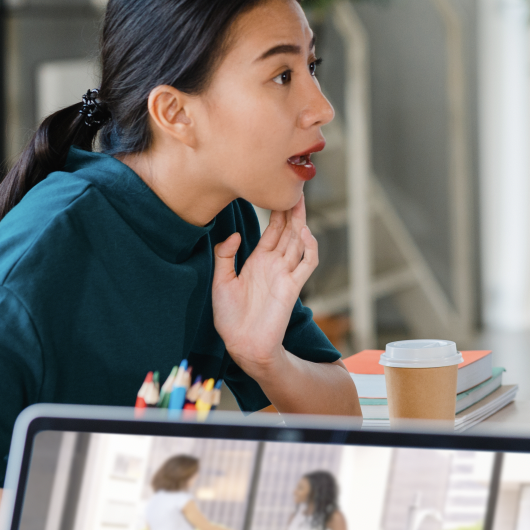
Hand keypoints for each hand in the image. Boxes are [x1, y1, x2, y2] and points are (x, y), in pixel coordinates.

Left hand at [212, 198, 318, 379]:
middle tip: (294, 184)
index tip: (276, 189)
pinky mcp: (293, 286)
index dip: (276, 211)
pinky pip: (307, 263)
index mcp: (258, 261)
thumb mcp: (220, 281)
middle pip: (288, 230)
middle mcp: (274, 264)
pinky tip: (302, 231)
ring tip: (298, 200)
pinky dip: (309, 246)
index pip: (272, 230)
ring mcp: (286, 274)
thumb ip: (225, 255)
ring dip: (300, 221)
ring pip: (298, 241)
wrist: (241, 344)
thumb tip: (236, 234)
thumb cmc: (230, 317)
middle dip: (292, 208)